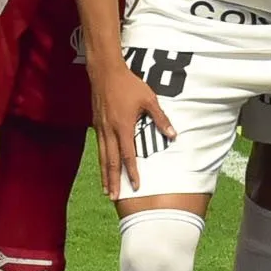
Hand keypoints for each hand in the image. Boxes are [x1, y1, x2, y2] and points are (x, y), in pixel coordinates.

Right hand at [90, 65, 173, 200]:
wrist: (105, 72)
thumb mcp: (149, 99)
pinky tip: (103, 169)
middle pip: (111, 161)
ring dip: (105, 175)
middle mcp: (110, 131)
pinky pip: (99, 148)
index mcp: (123, 126)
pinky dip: (101, 162)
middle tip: (114, 197)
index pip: (128, 155)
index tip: (136, 186)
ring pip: (103, 157)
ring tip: (107, 190)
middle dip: (113, 181)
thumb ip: (160, 118)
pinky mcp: (97, 125)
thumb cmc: (129, 84)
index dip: (132, 172)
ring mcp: (101, 129)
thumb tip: (173, 134)